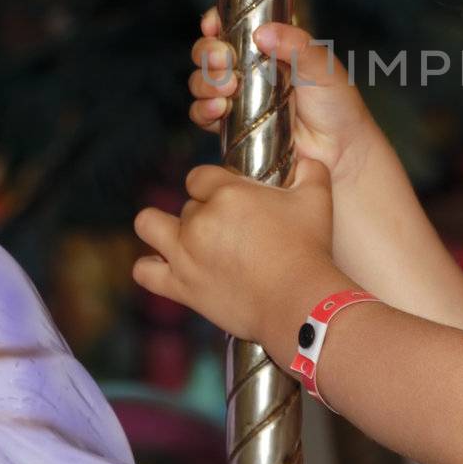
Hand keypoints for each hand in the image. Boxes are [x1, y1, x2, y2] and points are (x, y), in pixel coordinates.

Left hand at [132, 156, 348, 349]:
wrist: (298, 302)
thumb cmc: (308, 250)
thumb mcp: (317, 199)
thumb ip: (310, 170)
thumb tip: (305, 161)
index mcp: (227, 194)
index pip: (200, 176)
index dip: (213, 185)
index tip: (231, 199)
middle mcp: (200, 220)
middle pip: (186, 204)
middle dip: (205, 213)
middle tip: (229, 231)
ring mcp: (185, 254)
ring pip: (149, 224)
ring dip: (161, 227)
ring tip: (180, 237)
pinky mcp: (181, 287)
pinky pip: (144, 272)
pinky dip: (150, 266)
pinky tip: (166, 265)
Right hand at [189, 8, 378, 185]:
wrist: (340, 151)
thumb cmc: (336, 104)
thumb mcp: (322, 65)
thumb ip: (296, 44)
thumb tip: (262, 34)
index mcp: (269, 45)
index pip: (232, 25)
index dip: (216, 22)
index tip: (213, 25)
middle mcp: (248, 69)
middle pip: (209, 52)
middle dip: (208, 53)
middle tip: (225, 61)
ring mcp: (238, 97)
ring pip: (201, 82)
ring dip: (206, 81)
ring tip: (228, 88)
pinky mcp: (231, 126)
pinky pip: (203, 115)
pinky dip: (203, 109)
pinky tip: (219, 109)